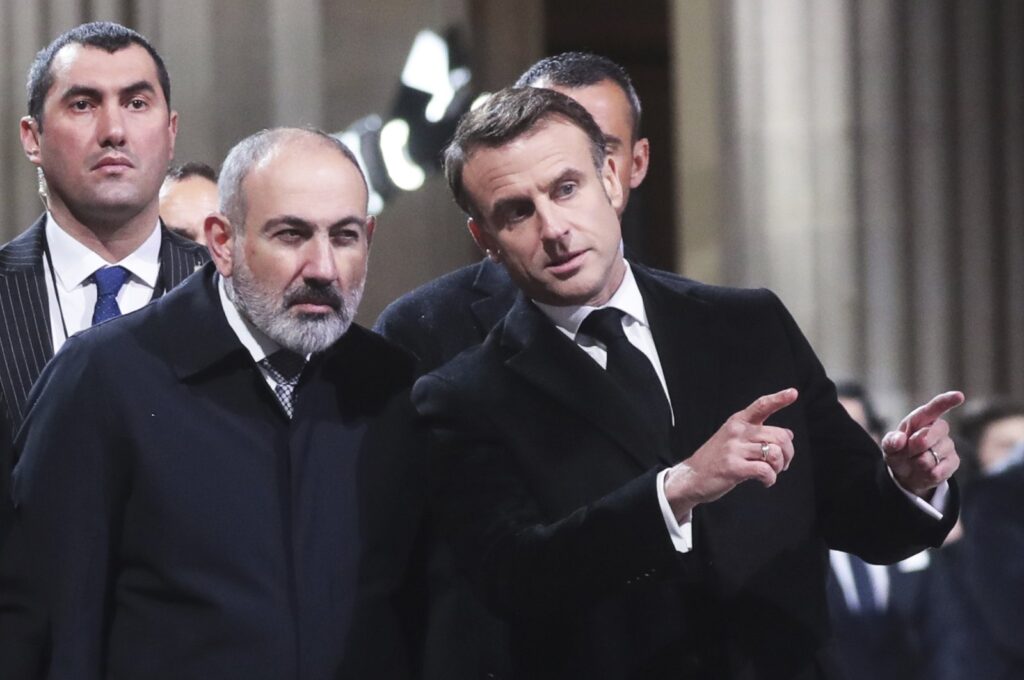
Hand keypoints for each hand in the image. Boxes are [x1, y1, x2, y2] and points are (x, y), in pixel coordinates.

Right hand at [664, 388, 797, 520]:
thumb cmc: (715, 459)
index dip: (779, 399)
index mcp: (737, 422)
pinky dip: (770, 479)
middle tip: (781, 464)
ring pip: (774, 453)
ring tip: (771, 473)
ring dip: (779, 467)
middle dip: (788, 453)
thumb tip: (788, 434)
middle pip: (779, 435)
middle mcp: (737, 432)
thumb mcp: (733, 439)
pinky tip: (764, 482)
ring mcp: (734, 449)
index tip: (793, 393)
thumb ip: (758, 434)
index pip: (761, 405)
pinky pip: (765, 471)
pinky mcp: (733, 467)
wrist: (691, 477)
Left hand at [881, 391, 963, 496]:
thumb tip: (900, 440)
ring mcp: (947, 445)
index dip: (947, 401)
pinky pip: (943, 468)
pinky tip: (925, 472)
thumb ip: (891, 442)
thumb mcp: (889, 447)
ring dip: (920, 462)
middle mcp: (937, 429)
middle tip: (908, 451)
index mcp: (921, 419)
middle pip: (936, 430)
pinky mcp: (953, 461)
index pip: (935, 407)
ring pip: (936, 453)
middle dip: (919, 443)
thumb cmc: (899, 452)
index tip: (959, 396)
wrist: (906, 474)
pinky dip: (930, 473)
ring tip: (915, 461)